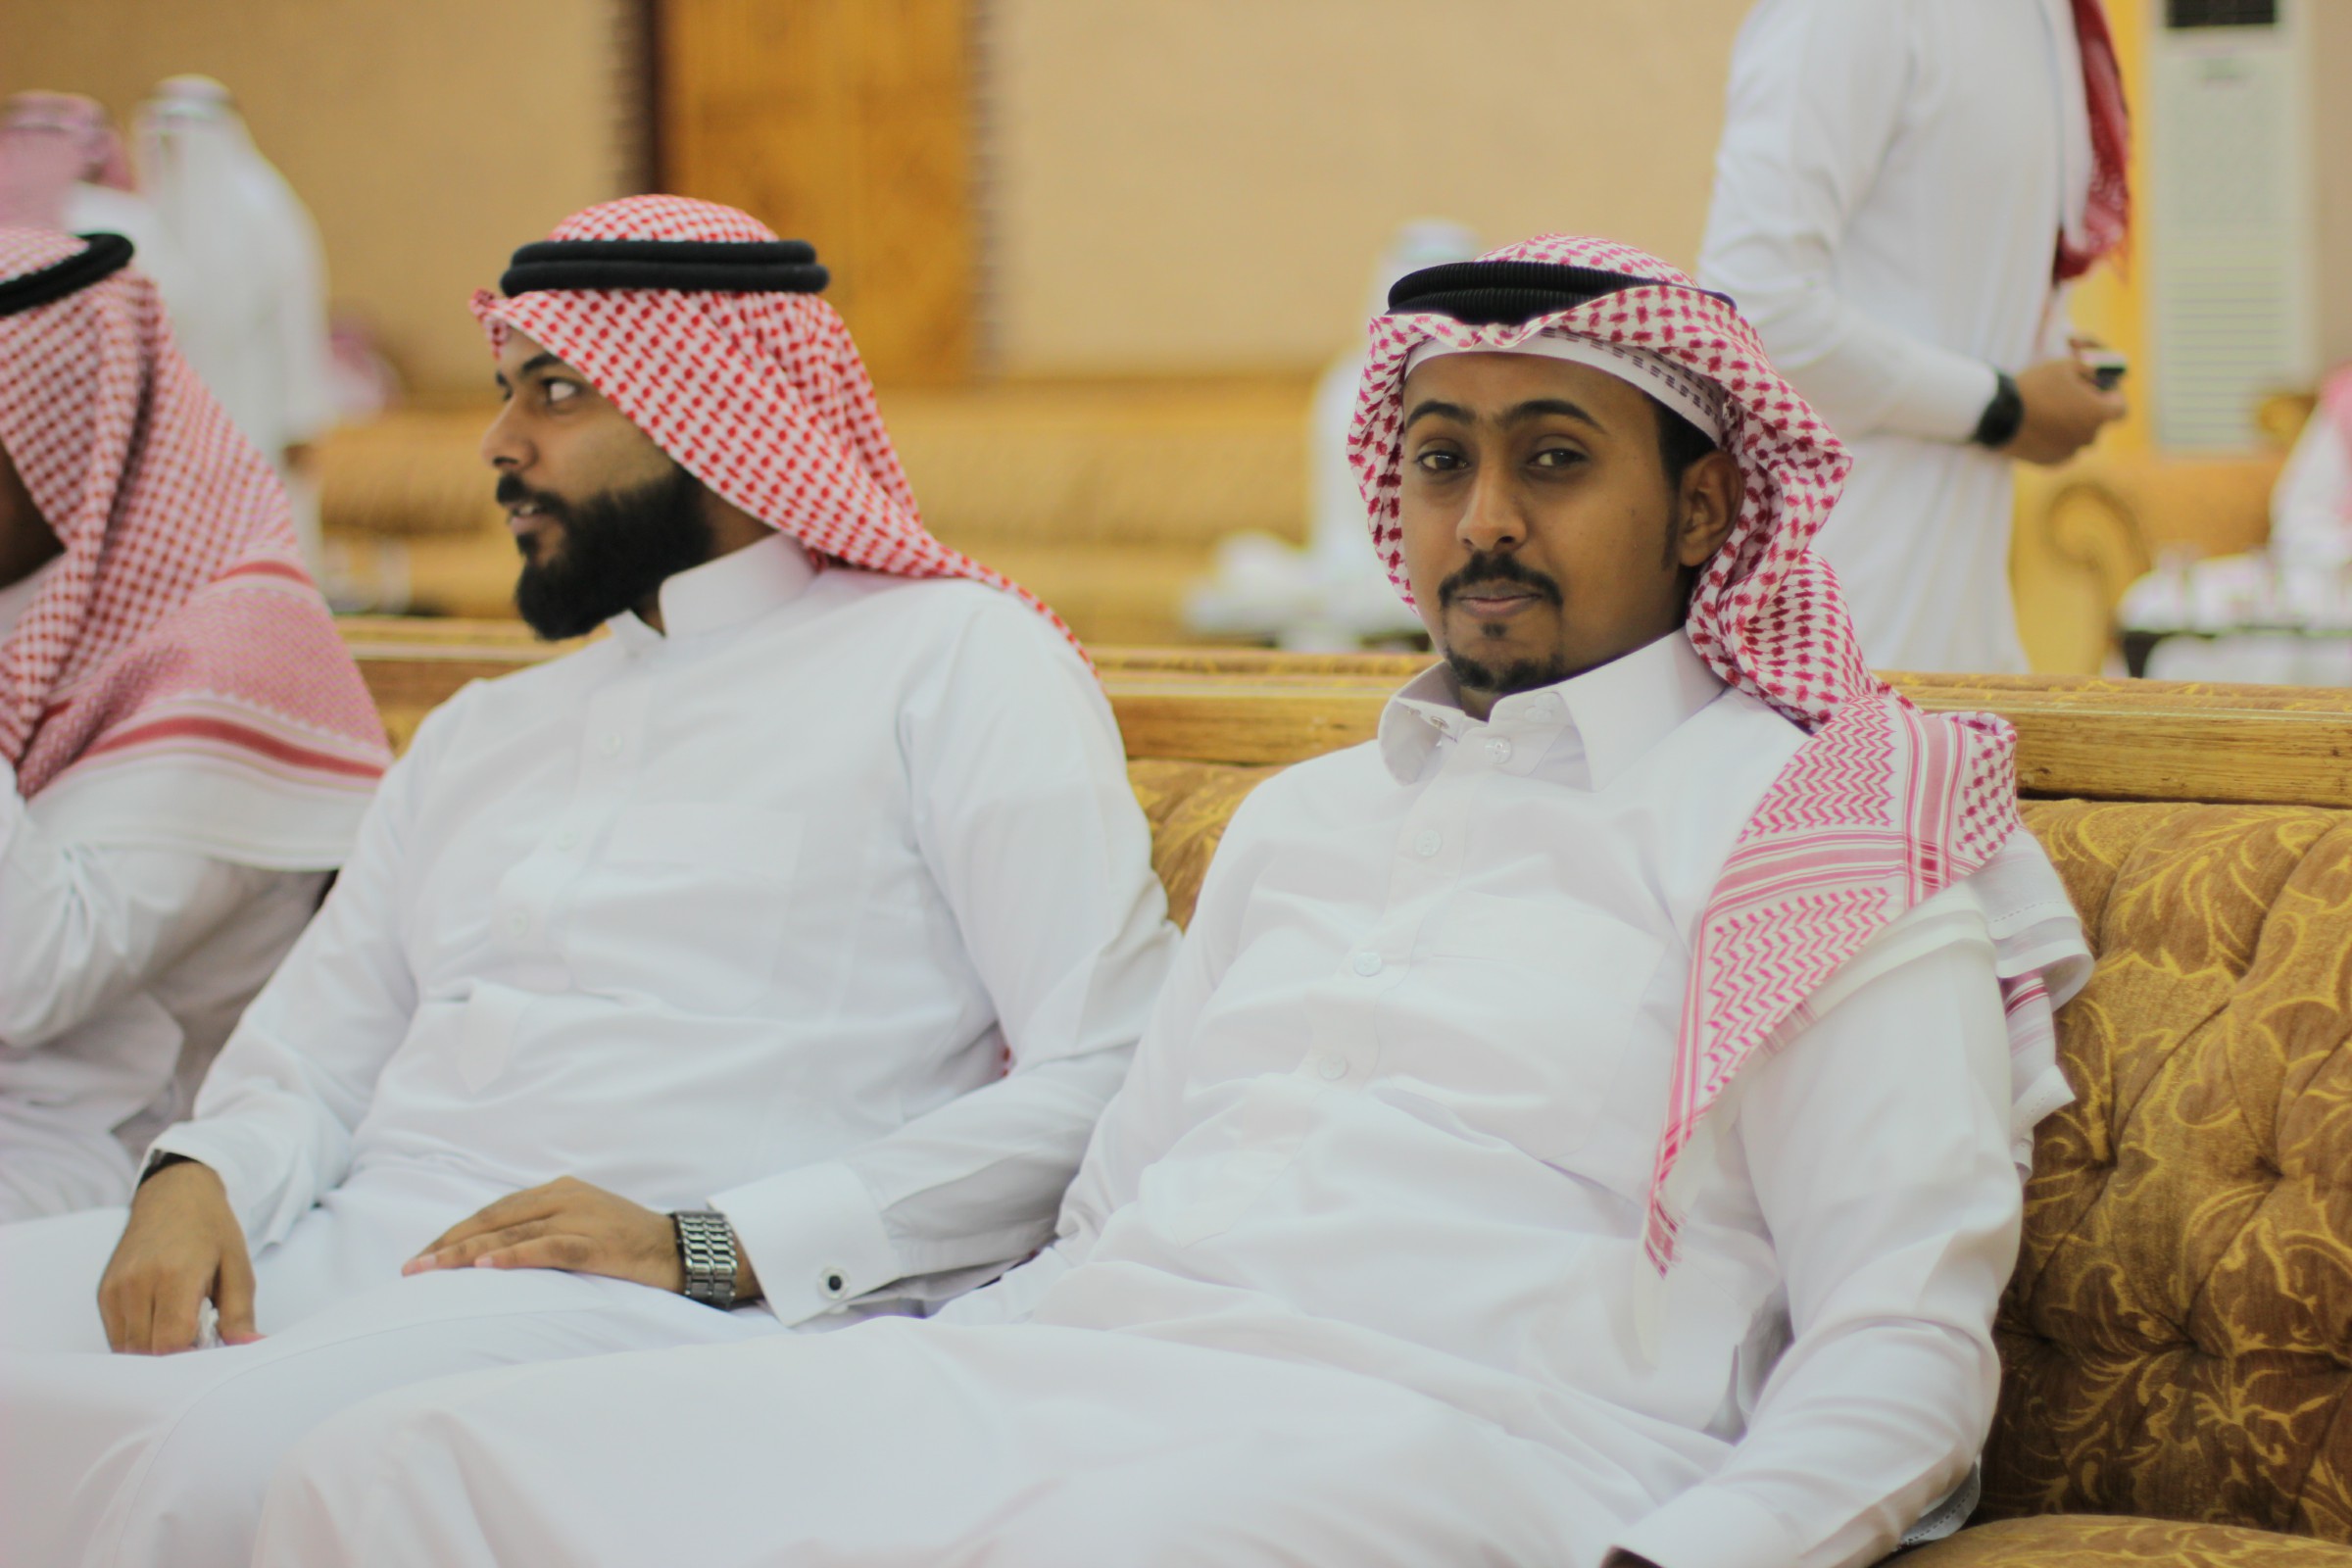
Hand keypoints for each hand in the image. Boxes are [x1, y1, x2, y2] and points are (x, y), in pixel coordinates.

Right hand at [97, 1161, 259, 1353]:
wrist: (174, 1194)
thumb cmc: (211, 1230)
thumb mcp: (238, 1266)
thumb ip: (240, 1313)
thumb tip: (249, 1348)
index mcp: (175, 1275)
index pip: (171, 1342)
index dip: (192, 1359)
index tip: (211, 1353)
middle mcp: (137, 1283)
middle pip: (148, 1351)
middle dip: (175, 1358)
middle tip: (201, 1341)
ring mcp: (116, 1288)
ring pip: (128, 1349)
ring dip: (155, 1352)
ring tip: (182, 1330)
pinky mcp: (104, 1293)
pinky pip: (117, 1336)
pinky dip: (139, 1340)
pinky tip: (161, 1323)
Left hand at [404, 1176, 761, 1301]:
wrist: (680, 1250)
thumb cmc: (628, 1243)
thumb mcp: (582, 1224)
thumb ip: (544, 1228)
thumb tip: (495, 1250)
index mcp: (557, 1190)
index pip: (493, 1211)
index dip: (454, 1233)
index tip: (423, 1257)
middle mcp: (564, 1196)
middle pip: (493, 1219)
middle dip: (448, 1245)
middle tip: (412, 1269)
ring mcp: (580, 1217)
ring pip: (511, 1233)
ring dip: (466, 1253)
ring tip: (432, 1270)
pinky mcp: (596, 1243)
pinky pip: (547, 1248)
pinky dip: (514, 1256)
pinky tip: (486, 1265)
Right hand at [2000, 356, 2126, 465]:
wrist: (1999, 415)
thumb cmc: (2036, 387)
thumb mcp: (2066, 366)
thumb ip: (2090, 370)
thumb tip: (2097, 375)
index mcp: (2099, 414)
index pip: (2121, 409)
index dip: (2112, 398)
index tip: (2099, 391)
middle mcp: (2089, 437)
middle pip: (2097, 424)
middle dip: (2088, 411)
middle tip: (2068, 398)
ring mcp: (2070, 452)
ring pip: (2078, 437)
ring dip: (2070, 426)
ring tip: (2048, 412)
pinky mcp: (2051, 462)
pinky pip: (2060, 449)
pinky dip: (2054, 440)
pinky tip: (2038, 427)